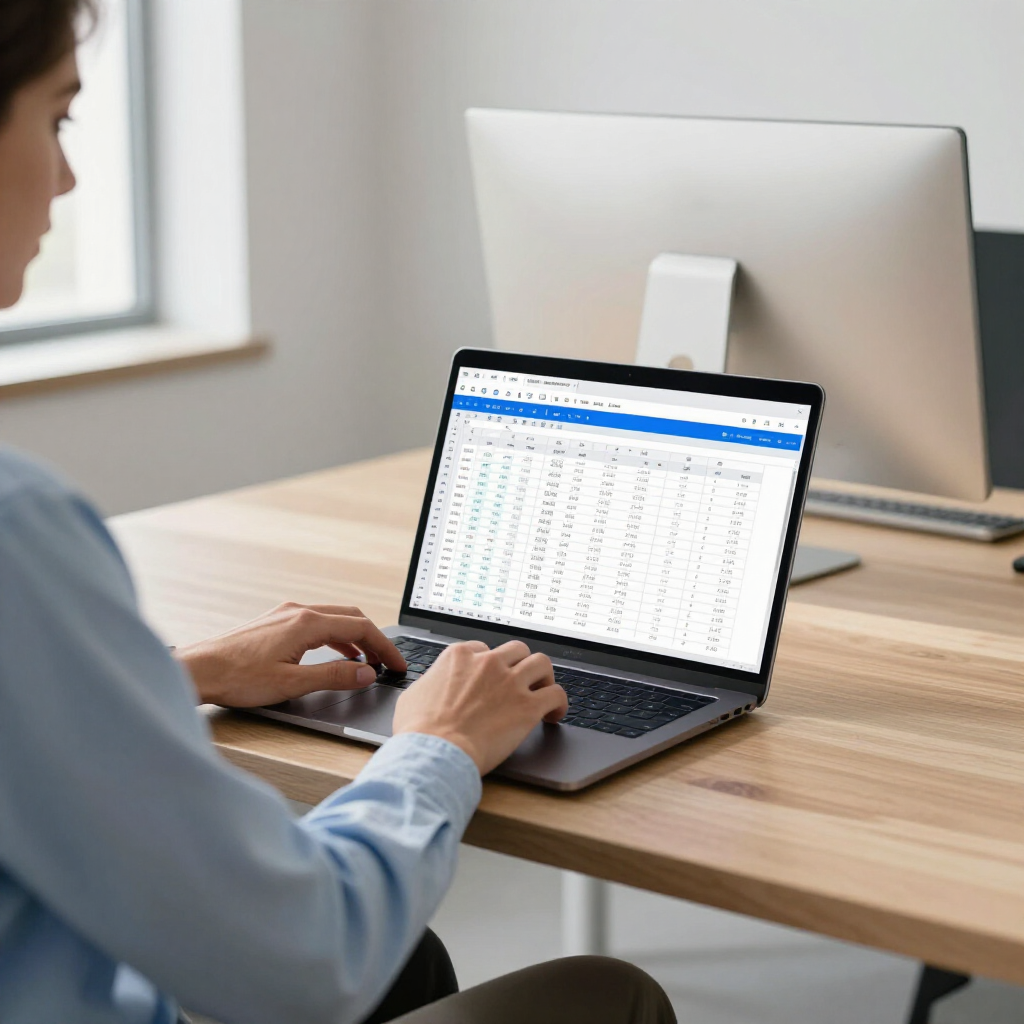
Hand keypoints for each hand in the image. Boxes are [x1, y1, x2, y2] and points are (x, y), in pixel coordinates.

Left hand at [177, 602, 405, 706]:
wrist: (198, 670)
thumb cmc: (237, 678)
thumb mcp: (292, 683)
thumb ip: (334, 677)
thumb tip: (366, 673)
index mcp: (306, 622)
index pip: (361, 627)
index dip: (385, 647)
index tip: (397, 664)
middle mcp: (297, 611)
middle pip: (351, 617)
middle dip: (374, 639)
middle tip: (388, 662)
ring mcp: (285, 614)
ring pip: (333, 618)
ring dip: (355, 637)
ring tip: (367, 661)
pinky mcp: (275, 622)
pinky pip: (316, 623)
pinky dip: (335, 636)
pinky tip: (336, 654)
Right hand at [392, 640, 567, 774]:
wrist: (436, 752)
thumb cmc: (420, 730)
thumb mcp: (414, 694)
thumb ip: (431, 682)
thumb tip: (432, 685)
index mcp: (461, 656)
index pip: (485, 649)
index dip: (490, 665)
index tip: (492, 678)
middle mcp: (489, 663)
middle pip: (517, 650)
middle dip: (520, 664)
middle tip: (521, 681)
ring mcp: (511, 683)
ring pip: (542, 663)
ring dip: (544, 677)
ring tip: (542, 691)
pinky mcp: (528, 707)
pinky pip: (556, 694)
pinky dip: (559, 703)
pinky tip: (554, 714)